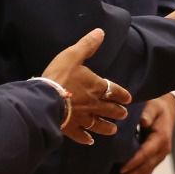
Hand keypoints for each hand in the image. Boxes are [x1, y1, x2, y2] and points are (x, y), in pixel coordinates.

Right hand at [41, 28, 131, 144]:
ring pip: (99, 124)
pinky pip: (80, 135)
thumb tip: (100, 32)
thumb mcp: (74, 55)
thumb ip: (88, 45)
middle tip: (124, 114)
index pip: (114, 91)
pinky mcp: (70, 128)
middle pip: (109, 109)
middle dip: (118, 112)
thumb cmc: (60, 75)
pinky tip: (90, 141)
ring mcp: (82, 118)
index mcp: (96, 87)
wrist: (46, 98)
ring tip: (113, 129)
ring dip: (107, 127)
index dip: (122, 95)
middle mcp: (93, 104)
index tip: (128, 99)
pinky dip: (86, 138)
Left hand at [113, 92, 174, 173]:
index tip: (121, 170)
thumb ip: (147, 113)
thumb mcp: (152, 106)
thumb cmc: (155, 106)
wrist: (166, 111)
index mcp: (161, 138)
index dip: (134, 162)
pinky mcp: (154, 162)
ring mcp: (158, 158)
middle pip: (144, 168)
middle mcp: (161, 151)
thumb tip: (143, 121)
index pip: (146, 153)